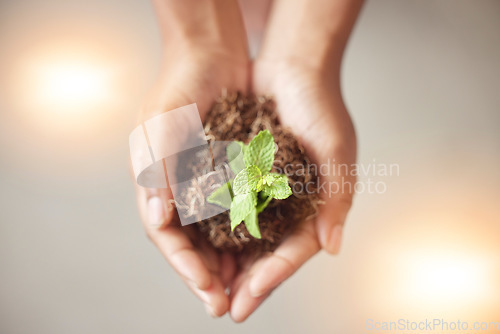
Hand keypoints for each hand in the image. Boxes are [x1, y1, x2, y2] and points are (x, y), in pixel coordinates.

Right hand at [134, 0, 248, 317]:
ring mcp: (203, 183)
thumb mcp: (161, 127)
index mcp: (155, 184)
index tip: (208, 292)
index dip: (185, 267)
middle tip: (228, 304)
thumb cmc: (178, 88)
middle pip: (190, 244)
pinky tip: (259, 249)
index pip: (167, 237)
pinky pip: (235, 211)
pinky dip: (245, 233)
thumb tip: (158, 220)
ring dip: (227, 262)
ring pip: (213, 234)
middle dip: (207, 275)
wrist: (210, 56)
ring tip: (246, 287)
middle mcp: (178, 190)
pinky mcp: (228, 173)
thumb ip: (157, 172)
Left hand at [227, 59, 356, 320]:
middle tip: (224, 308)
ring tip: (208, 287)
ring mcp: (265, 190)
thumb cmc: (320, 106)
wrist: (293, 65)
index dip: (271, 278)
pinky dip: (215, 227)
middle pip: (266, 252)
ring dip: (228, 263)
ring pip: (245, 237)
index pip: (293, 251)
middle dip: (247, 281)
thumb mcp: (336, 151)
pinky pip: (228, 207)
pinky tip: (200, 245)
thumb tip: (332, 247)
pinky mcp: (243, 173)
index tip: (245, 301)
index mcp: (315, 204)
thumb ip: (336, 198)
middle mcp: (289, 203)